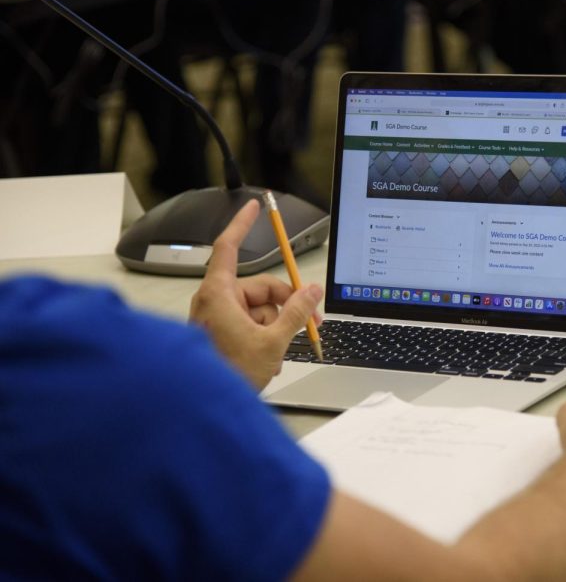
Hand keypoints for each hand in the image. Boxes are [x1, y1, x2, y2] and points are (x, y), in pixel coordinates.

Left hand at [189, 199, 322, 390]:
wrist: (203, 409)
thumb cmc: (227, 375)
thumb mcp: (272, 342)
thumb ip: (296, 313)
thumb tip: (312, 292)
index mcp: (218, 294)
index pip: (230, 246)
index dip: (243, 224)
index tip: (253, 206)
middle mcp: (214, 302)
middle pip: (259, 288)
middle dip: (286, 304)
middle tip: (310, 320)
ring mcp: (216, 320)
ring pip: (258, 310)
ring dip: (276, 327)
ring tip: (281, 351)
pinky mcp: (219, 336)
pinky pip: (250, 325)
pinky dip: (264, 337)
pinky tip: (270, 358)